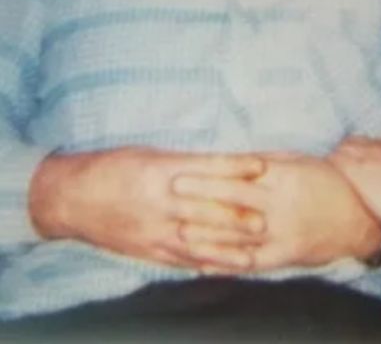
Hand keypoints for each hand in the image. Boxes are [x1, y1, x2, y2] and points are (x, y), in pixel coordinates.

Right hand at [28, 147, 266, 270]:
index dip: (235, 168)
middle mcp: (159, 202)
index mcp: (160, 172)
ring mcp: (153, 230)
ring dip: (227, 247)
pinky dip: (206, 264)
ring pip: (196, 241)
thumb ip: (187, 162)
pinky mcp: (147, 249)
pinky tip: (226, 268)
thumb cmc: (115, 167)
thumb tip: (228, 161)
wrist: (71, 197)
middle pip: (205, 209)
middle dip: (237, 216)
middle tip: (267, 219)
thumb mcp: (151, 155)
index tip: (262, 166)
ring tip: (255, 250)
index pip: (206, 168)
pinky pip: (181, 260)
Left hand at [173, 153, 380, 270]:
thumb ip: (268, 160)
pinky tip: (202, 264)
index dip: (209, 174)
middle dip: (200, 197)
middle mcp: (282, 204)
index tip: (183, 171)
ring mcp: (283, 232)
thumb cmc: (328, 182)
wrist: (360, 217)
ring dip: (206, 234)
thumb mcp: (301, 161)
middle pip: (234, 201)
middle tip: (171, 193)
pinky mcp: (286, 254)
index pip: (240, 175)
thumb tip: (234, 158)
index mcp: (285, 177)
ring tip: (178, 231)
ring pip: (238, 234)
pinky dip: (226, 264)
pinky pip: (251, 262)